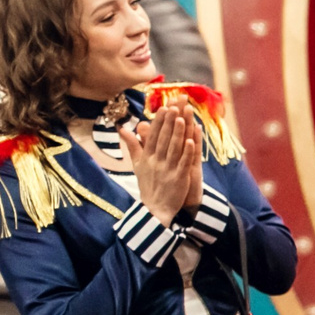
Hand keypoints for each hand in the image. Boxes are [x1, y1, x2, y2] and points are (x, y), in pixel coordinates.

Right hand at [124, 102, 202, 225]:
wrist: (154, 209)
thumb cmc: (148, 184)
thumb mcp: (137, 165)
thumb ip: (132, 146)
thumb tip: (122, 129)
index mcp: (146, 157)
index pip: (152, 135)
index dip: (158, 122)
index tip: (163, 107)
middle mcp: (156, 162)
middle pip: (163, 138)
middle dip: (168, 122)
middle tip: (173, 105)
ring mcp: (168, 170)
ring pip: (173, 148)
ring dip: (177, 132)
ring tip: (181, 118)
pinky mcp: (179, 178)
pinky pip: (183, 163)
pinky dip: (186, 152)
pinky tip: (191, 140)